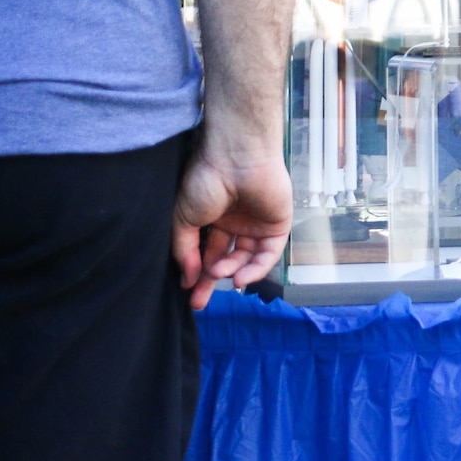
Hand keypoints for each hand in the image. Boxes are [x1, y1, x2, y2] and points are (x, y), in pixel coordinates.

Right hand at [171, 127, 292, 310]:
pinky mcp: (277, 225)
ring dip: (231, 271)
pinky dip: (255, 269)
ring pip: (245, 259)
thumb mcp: (183, 218)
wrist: (235, 158)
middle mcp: (235, 222)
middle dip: (211, 280)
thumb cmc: (205, 180)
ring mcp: (256, 224)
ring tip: (218, 275)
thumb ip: (185, 250)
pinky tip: (239, 278)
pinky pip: (268, 254)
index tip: (187, 292)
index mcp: (212, 219)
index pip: (205, 253)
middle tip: (199, 302)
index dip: (195, 273)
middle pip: (225, 259)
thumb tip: (187, 279)